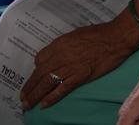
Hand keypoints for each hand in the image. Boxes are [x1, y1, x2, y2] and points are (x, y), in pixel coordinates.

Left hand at [21, 20, 138, 111]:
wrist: (115, 38)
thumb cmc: (98, 33)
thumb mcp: (75, 34)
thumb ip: (64, 45)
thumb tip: (58, 54)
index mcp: (59, 44)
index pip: (39, 59)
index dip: (36, 69)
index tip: (36, 76)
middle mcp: (60, 56)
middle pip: (39, 74)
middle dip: (29, 87)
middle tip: (23, 97)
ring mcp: (69, 67)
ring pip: (46, 84)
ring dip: (35, 96)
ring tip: (28, 104)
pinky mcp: (79, 77)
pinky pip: (61, 89)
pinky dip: (51, 98)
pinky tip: (44, 105)